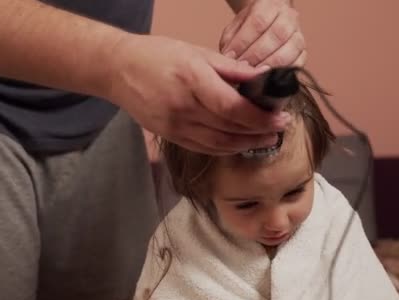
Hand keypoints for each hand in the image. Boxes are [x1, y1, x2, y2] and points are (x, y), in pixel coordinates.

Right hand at [106, 34, 289, 154]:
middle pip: (230, 129)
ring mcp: (175, 126)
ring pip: (219, 144)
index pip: (234, 109)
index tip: (280, 118)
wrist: (118, 70)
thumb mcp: (197, 52)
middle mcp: (184, 107)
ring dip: (246, 144)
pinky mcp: (170, 136)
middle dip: (260, 132)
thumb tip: (262, 77)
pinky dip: (226, 149)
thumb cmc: (158, 55)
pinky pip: (204, 148)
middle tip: (280, 128)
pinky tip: (240, 144)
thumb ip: (231, 68)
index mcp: (193, 81)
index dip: (260, 118)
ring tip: (266, 139)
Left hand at [219, 0, 305, 67]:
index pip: (258, 22)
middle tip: (243, 68)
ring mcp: (298, 36)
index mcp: (269, 5)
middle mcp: (288, 18)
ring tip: (255, 75)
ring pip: (290, 50)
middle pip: (277, 35)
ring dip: (270, 65)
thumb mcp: (235, 28)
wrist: (269, 25)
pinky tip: (268, 78)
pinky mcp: (303, 54)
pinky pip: (297, 64)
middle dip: (257, 55)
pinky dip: (282, 74)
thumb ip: (230, 42)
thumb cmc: (250, 28)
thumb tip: (229, 60)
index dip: (244, 42)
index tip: (232, 56)